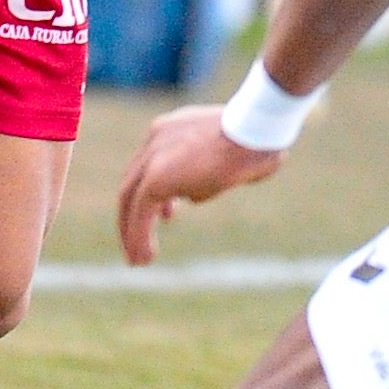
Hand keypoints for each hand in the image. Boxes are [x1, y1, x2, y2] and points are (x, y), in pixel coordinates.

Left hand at [116, 105, 283, 265]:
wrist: (255, 130)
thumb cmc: (258, 141)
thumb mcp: (228, 156)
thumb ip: (207, 173)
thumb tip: (193, 195)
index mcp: (173, 129)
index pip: (152, 164)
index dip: (157, 192)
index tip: (168, 214)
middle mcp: (156, 139)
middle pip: (133, 182)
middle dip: (134, 214)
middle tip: (138, 241)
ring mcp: (153, 157)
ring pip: (130, 199)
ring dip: (131, 232)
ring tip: (138, 260)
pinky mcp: (155, 179)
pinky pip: (139, 214)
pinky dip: (138, 236)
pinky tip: (144, 258)